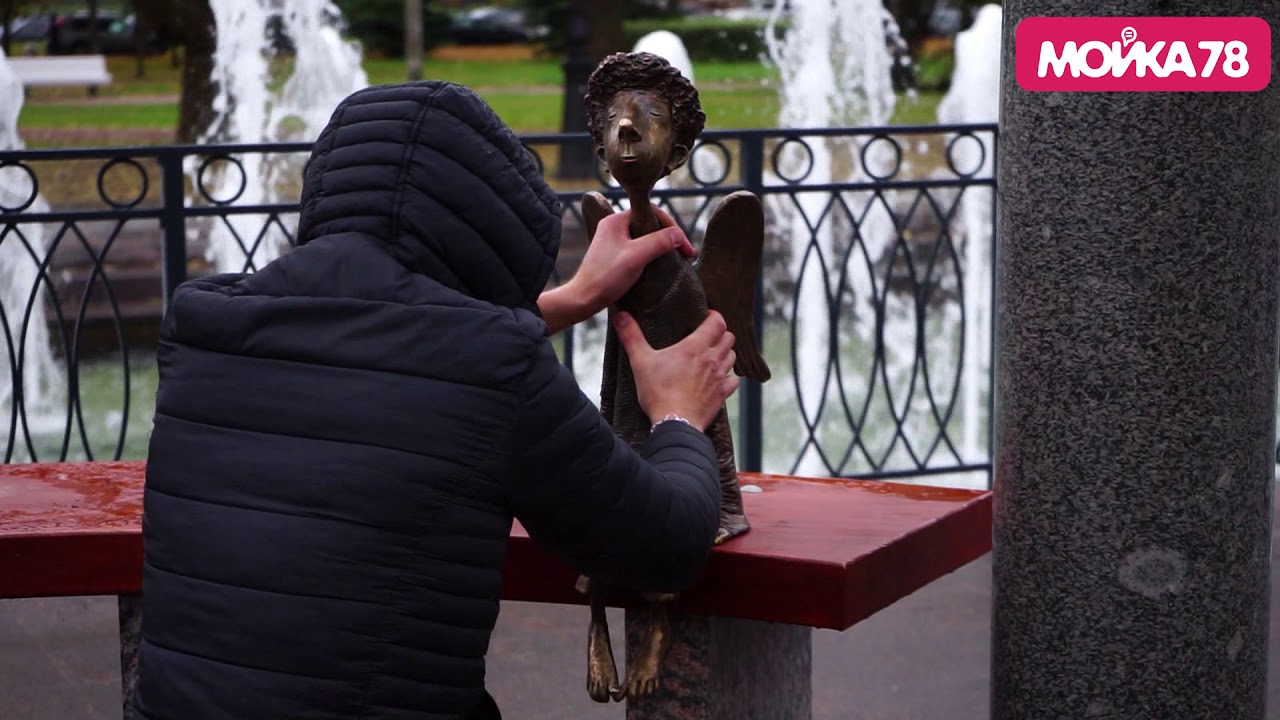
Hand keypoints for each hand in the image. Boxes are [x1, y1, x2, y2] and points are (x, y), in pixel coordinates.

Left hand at [571, 205, 694, 313]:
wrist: (584, 299)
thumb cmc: (606, 277)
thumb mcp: (637, 256)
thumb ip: (659, 242)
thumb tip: (678, 235)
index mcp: (616, 220)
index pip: (651, 212)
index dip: (672, 226)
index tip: (685, 246)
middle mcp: (613, 227)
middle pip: (649, 224)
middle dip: (668, 237)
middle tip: (684, 253)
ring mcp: (613, 242)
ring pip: (645, 238)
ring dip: (661, 247)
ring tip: (676, 260)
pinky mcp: (614, 256)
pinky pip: (638, 250)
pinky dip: (652, 256)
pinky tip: (660, 267)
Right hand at [613, 310, 738, 431]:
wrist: (675, 423)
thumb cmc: (658, 392)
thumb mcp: (640, 362)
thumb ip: (631, 337)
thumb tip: (620, 316)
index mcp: (695, 347)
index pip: (717, 323)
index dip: (715, 316)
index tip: (707, 316)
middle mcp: (712, 360)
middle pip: (729, 338)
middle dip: (721, 334)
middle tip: (709, 336)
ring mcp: (719, 378)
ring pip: (732, 357)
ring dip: (725, 354)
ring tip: (713, 355)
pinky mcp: (722, 395)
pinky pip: (733, 381)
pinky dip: (729, 377)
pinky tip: (719, 379)